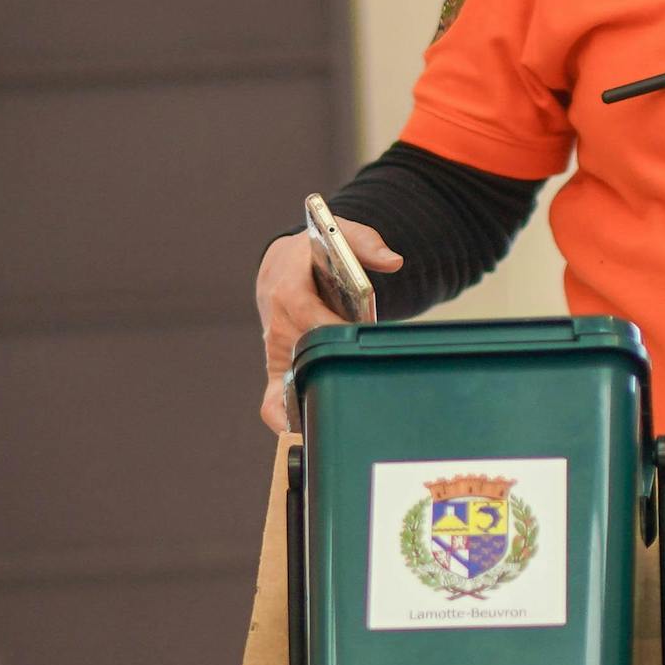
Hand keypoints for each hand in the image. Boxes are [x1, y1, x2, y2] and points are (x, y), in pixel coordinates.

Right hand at [254, 218, 401, 434]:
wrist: (282, 265)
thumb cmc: (313, 252)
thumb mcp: (339, 232)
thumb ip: (366, 243)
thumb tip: (393, 261)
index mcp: (287, 288)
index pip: (306, 312)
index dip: (329, 327)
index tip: (357, 337)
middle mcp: (277, 322)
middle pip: (302, 350)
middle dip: (328, 365)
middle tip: (358, 380)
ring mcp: (275, 348)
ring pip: (288, 378)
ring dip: (309, 395)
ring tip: (332, 417)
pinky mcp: (276, 367)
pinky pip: (271, 398)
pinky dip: (282, 417)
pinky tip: (303, 431)